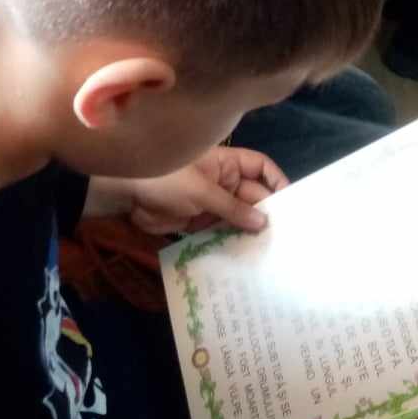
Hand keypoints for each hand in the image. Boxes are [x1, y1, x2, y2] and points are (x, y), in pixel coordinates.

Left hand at [123, 147, 288, 235]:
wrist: (126, 196)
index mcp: (225, 162)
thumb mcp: (202, 191)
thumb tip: (264, 222)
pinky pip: (223, 229)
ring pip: (240, 215)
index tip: (291, 204)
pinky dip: (234, 240)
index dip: (276, 181)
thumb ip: (232, 208)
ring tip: (272, 251)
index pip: (260, 166)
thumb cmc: (165, 180)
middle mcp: (223, 180)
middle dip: (266, 213)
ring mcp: (212, 201)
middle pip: (253, 195)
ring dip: (251, 230)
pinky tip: (248, 256)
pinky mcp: (200, 221)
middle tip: (285, 238)